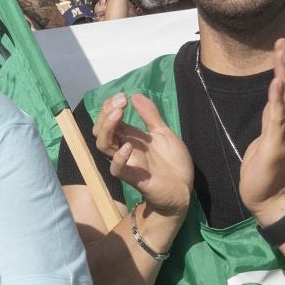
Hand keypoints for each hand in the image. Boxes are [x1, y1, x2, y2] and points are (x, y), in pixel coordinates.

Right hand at [92, 92, 192, 219]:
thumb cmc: (171, 163)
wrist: (182, 189)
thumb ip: (150, 115)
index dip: (110, 106)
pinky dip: (119, 158)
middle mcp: (124, 148)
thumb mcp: (163, 133)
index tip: (122, 96)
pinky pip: (118, 169)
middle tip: (120, 101)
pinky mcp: (134, 178)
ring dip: (108, 128)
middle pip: (101, 130)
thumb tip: (136, 95)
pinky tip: (128, 146)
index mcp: (129, 137)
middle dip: (106, 113)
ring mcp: (128, 162)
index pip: (109, 120)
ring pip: (104, 146)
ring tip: (118, 114)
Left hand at [239, 40, 284, 223]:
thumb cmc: (264, 171)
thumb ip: (272, 119)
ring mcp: (283, 134)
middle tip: (282, 40)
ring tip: (281, 52)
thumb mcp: (266, 138)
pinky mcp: (275, 145)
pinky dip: (277, 99)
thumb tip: (274, 101)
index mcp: (284, 123)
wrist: (266, 199)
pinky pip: (277, 119)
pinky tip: (277, 82)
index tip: (281, 46)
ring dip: (284, 73)